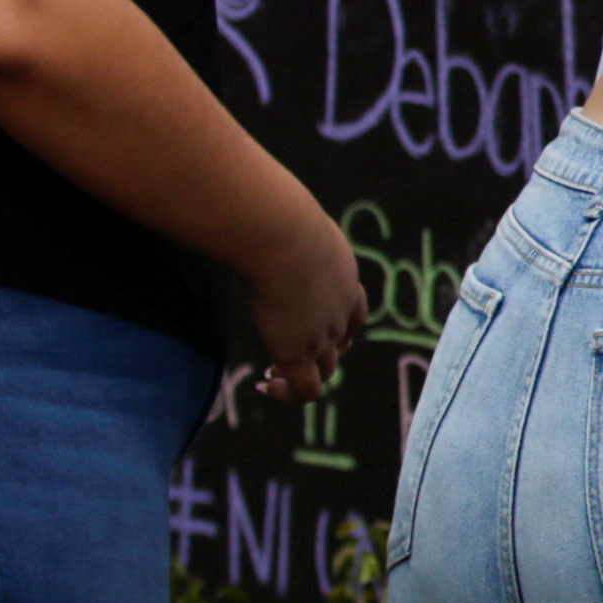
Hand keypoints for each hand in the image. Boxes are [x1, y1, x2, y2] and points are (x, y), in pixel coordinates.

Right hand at [247, 212, 363, 403]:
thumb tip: (249, 207)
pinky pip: (305, 391)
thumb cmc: (278, 216)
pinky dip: (289, 395)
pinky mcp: (298, 352)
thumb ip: (278, 225)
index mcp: (344, 277)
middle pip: (342, 344)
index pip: (354, 312)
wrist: (282, 235)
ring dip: (301, 375)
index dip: (337, 324)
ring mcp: (323, 335)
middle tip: (283, 351)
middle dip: (318, 352)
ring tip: (272, 373)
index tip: (305, 322)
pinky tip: (264, 386)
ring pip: (327, 370)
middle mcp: (342, 310)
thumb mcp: (290, 219)